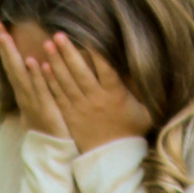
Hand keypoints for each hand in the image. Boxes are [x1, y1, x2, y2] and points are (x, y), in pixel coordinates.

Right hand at [0, 20, 70, 138]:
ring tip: (6, 36)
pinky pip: (40, 90)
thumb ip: (40, 89)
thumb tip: (36, 72)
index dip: (6, 48)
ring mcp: (34, 104)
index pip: (13, 66)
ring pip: (21, 76)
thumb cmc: (52, 130)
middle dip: (4, 46)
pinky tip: (32, 61)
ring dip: (14, 55)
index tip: (1, 28)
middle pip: (12, 67)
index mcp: (25, 94)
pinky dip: (35, 76)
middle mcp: (26, 97)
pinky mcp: (47, 111)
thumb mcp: (43, 106)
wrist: (55, 156)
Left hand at [30, 32, 154, 152]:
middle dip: (69, 53)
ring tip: (48, 44)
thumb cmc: (131, 130)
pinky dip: (50, 82)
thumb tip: (151, 69)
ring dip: (56, 63)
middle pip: (80, 73)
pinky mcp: (69, 116)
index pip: (106, 70)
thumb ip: (143, 90)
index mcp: (115, 96)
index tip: (89, 37)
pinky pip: (58, 96)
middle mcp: (96, 100)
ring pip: (66, 83)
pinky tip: (43, 67)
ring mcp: (81, 108)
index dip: (97, 53)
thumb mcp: (144, 111)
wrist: (112, 157)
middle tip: (58, 35)